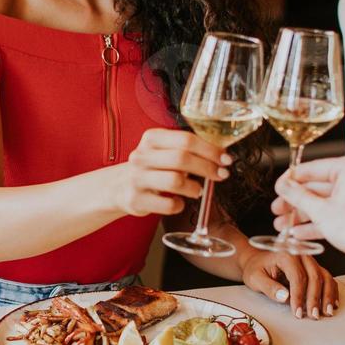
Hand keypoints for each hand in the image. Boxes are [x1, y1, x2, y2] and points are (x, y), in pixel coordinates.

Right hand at [113, 128, 230, 217]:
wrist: (119, 187)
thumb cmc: (151, 168)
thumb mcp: (162, 151)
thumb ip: (186, 149)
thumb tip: (219, 155)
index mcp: (151, 139)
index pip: (186, 140)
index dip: (210, 150)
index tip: (225, 159)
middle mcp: (142, 156)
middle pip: (182, 158)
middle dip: (207, 168)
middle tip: (221, 175)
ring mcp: (137, 178)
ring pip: (175, 181)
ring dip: (194, 188)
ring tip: (198, 191)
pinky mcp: (136, 200)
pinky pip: (168, 205)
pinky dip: (180, 205)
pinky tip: (180, 202)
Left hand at [239, 247, 338, 318]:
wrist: (257, 260)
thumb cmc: (255, 269)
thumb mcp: (255, 278)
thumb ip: (269, 287)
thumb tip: (285, 297)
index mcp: (286, 254)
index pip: (298, 276)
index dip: (299, 296)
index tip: (297, 312)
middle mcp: (301, 254)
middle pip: (314, 276)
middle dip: (315, 298)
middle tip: (313, 316)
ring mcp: (309, 260)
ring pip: (324, 277)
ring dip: (327, 296)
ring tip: (327, 312)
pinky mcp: (314, 267)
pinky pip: (327, 278)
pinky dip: (331, 291)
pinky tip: (333, 304)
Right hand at [270, 156, 344, 259]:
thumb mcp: (320, 210)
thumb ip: (298, 195)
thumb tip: (283, 185)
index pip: (312, 169)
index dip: (291, 180)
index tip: (277, 188)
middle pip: (316, 187)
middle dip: (295, 202)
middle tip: (278, 209)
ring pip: (323, 201)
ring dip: (302, 214)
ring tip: (283, 225)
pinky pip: (332, 211)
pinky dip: (316, 221)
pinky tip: (299, 232)